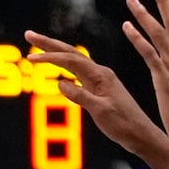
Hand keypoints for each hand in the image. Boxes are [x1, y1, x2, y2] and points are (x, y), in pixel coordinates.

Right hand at [25, 30, 168, 158]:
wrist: (140, 134)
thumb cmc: (123, 124)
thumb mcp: (101, 111)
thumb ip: (81, 96)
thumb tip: (61, 84)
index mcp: (101, 76)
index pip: (70, 60)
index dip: (49, 57)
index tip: (29, 58)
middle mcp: (100, 74)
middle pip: (70, 53)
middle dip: (48, 44)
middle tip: (29, 35)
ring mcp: (99, 80)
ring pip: (73, 60)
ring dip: (54, 52)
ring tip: (36, 48)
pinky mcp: (98, 88)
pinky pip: (77, 72)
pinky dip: (63, 65)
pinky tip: (57, 66)